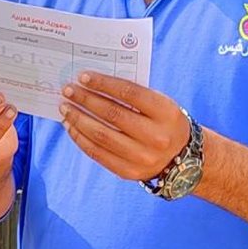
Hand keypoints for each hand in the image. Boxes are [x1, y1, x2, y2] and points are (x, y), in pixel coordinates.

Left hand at [59, 72, 188, 181]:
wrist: (182, 158)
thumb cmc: (163, 122)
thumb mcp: (159, 105)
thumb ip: (133, 95)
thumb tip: (93, 84)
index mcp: (166, 113)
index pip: (130, 93)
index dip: (104, 83)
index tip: (83, 76)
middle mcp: (156, 137)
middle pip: (112, 114)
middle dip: (85, 100)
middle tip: (68, 90)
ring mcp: (142, 157)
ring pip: (101, 135)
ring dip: (78, 119)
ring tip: (65, 107)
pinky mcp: (128, 172)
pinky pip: (97, 154)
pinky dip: (80, 138)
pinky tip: (71, 126)